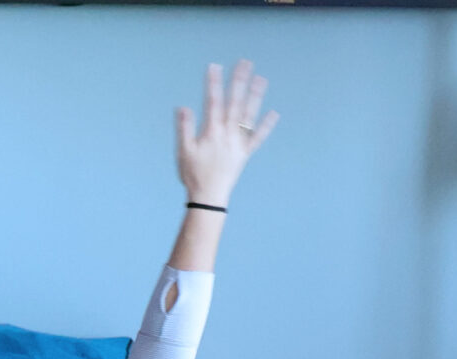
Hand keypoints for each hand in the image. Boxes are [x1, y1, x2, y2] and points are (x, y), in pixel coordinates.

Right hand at [176, 60, 276, 206]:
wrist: (209, 197)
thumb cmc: (192, 174)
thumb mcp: (183, 151)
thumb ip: (184, 128)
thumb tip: (183, 107)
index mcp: (211, 132)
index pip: (213, 102)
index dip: (213, 83)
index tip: (214, 66)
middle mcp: (227, 135)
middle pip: (234, 103)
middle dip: (238, 82)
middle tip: (244, 63)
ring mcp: (238, 144)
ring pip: (248, 116)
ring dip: (255, 97)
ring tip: (261, 79)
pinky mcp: (244, 154)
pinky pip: (257, 138)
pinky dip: (266, 126)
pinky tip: (274, 113)